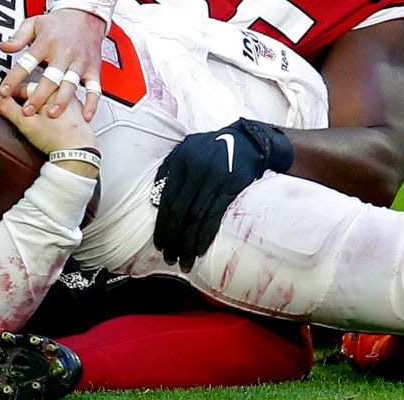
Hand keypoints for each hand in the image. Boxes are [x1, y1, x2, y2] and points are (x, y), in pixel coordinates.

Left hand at [0, 9, 105, 121]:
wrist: (86, 15)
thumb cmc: (58, 23)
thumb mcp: (34, 23)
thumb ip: (18, 37)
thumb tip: (3, 47)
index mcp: (47, 41)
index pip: (27, 62)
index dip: (14, 78)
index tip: (3, 91)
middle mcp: (64, 52)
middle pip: (50, 77)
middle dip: (38, 96)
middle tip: (27, 111)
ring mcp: (80, 61)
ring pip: (70, 83)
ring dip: (61, 101)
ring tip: (51, 114)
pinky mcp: (93, 68)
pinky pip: (94, 88)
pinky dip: (92, 103)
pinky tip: (85, 116)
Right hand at [0, 90, 96, 176]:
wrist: (79, 155)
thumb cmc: (58, 138)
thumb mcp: (26, 122)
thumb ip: (8, 108)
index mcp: (55, 88)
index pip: (26, 85)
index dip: (12, 92)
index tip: (3, 97)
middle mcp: (67, 93)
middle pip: (39, 92)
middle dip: (24, 99)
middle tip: (13, 107)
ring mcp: (75, 105)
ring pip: (50, 101)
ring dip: (38, 106)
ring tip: (29, 116)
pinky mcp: (79, 118)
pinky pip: (60, 110)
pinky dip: (50, 114)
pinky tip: (46, 123)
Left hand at [152, 119, 293, 267]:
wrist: (248, 142)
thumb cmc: (212, 148)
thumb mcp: (187, 149)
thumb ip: (169, 169)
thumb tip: (155, 200)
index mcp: (181, 161)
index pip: (167, 199)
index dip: (161, 225)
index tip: (158, 243)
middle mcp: (196, 170)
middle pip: (180, 212)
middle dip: (172, 238)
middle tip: (169, 258)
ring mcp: (214, 179)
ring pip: (196, 218)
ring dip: (187, 243)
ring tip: (183, 261)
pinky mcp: (231, 188)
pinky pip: (214, 217)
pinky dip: (205, 236)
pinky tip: (199, 249)